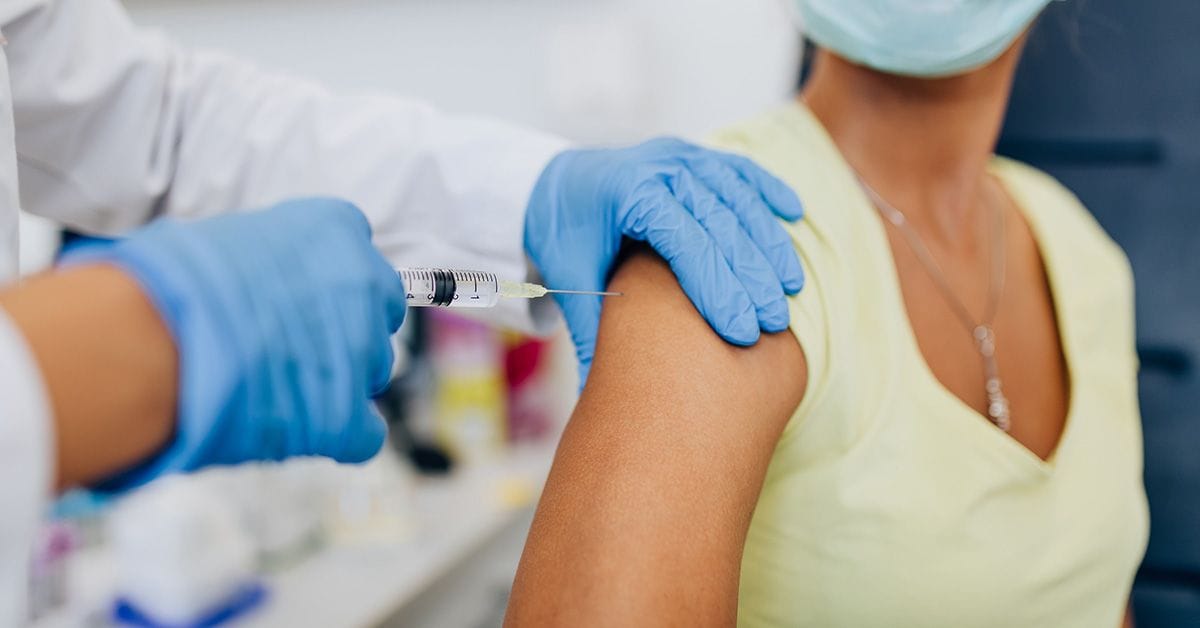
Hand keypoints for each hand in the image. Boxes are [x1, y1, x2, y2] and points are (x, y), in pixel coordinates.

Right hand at [63, 199, 404, 489]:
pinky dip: (341, 434)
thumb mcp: (230, 238)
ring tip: (280, 384)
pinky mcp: (348, 415)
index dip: (329, 280)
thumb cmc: (170, 281)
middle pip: (378, 311)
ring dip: (339, 377)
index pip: (358, 252)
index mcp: (336, 230)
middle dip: (346, 328)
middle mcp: (364, 285)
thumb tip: (262, 277)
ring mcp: (363, 352)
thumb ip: (272, 257)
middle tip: (294, 342)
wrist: (153, 341)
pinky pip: (366, 431)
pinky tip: (302, 429)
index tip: (299, 296)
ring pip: (373, 369)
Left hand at [524, 138, 804, 383]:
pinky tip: (795, 215)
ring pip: (737, 195)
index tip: (742, 331)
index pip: (682, 241)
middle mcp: (658, 167)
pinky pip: (740, 170)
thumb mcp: (570, 278)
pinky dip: (769, 190)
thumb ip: (591, 332)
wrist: (557, 184)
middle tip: (775, 322)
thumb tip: (595, 398)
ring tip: (791, 287)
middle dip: (751, 273)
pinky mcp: (696, 155)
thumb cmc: (566, 235)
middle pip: (719, 220)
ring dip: (768, 240)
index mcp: (626, 192)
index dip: (716, 287)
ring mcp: (680, 156)